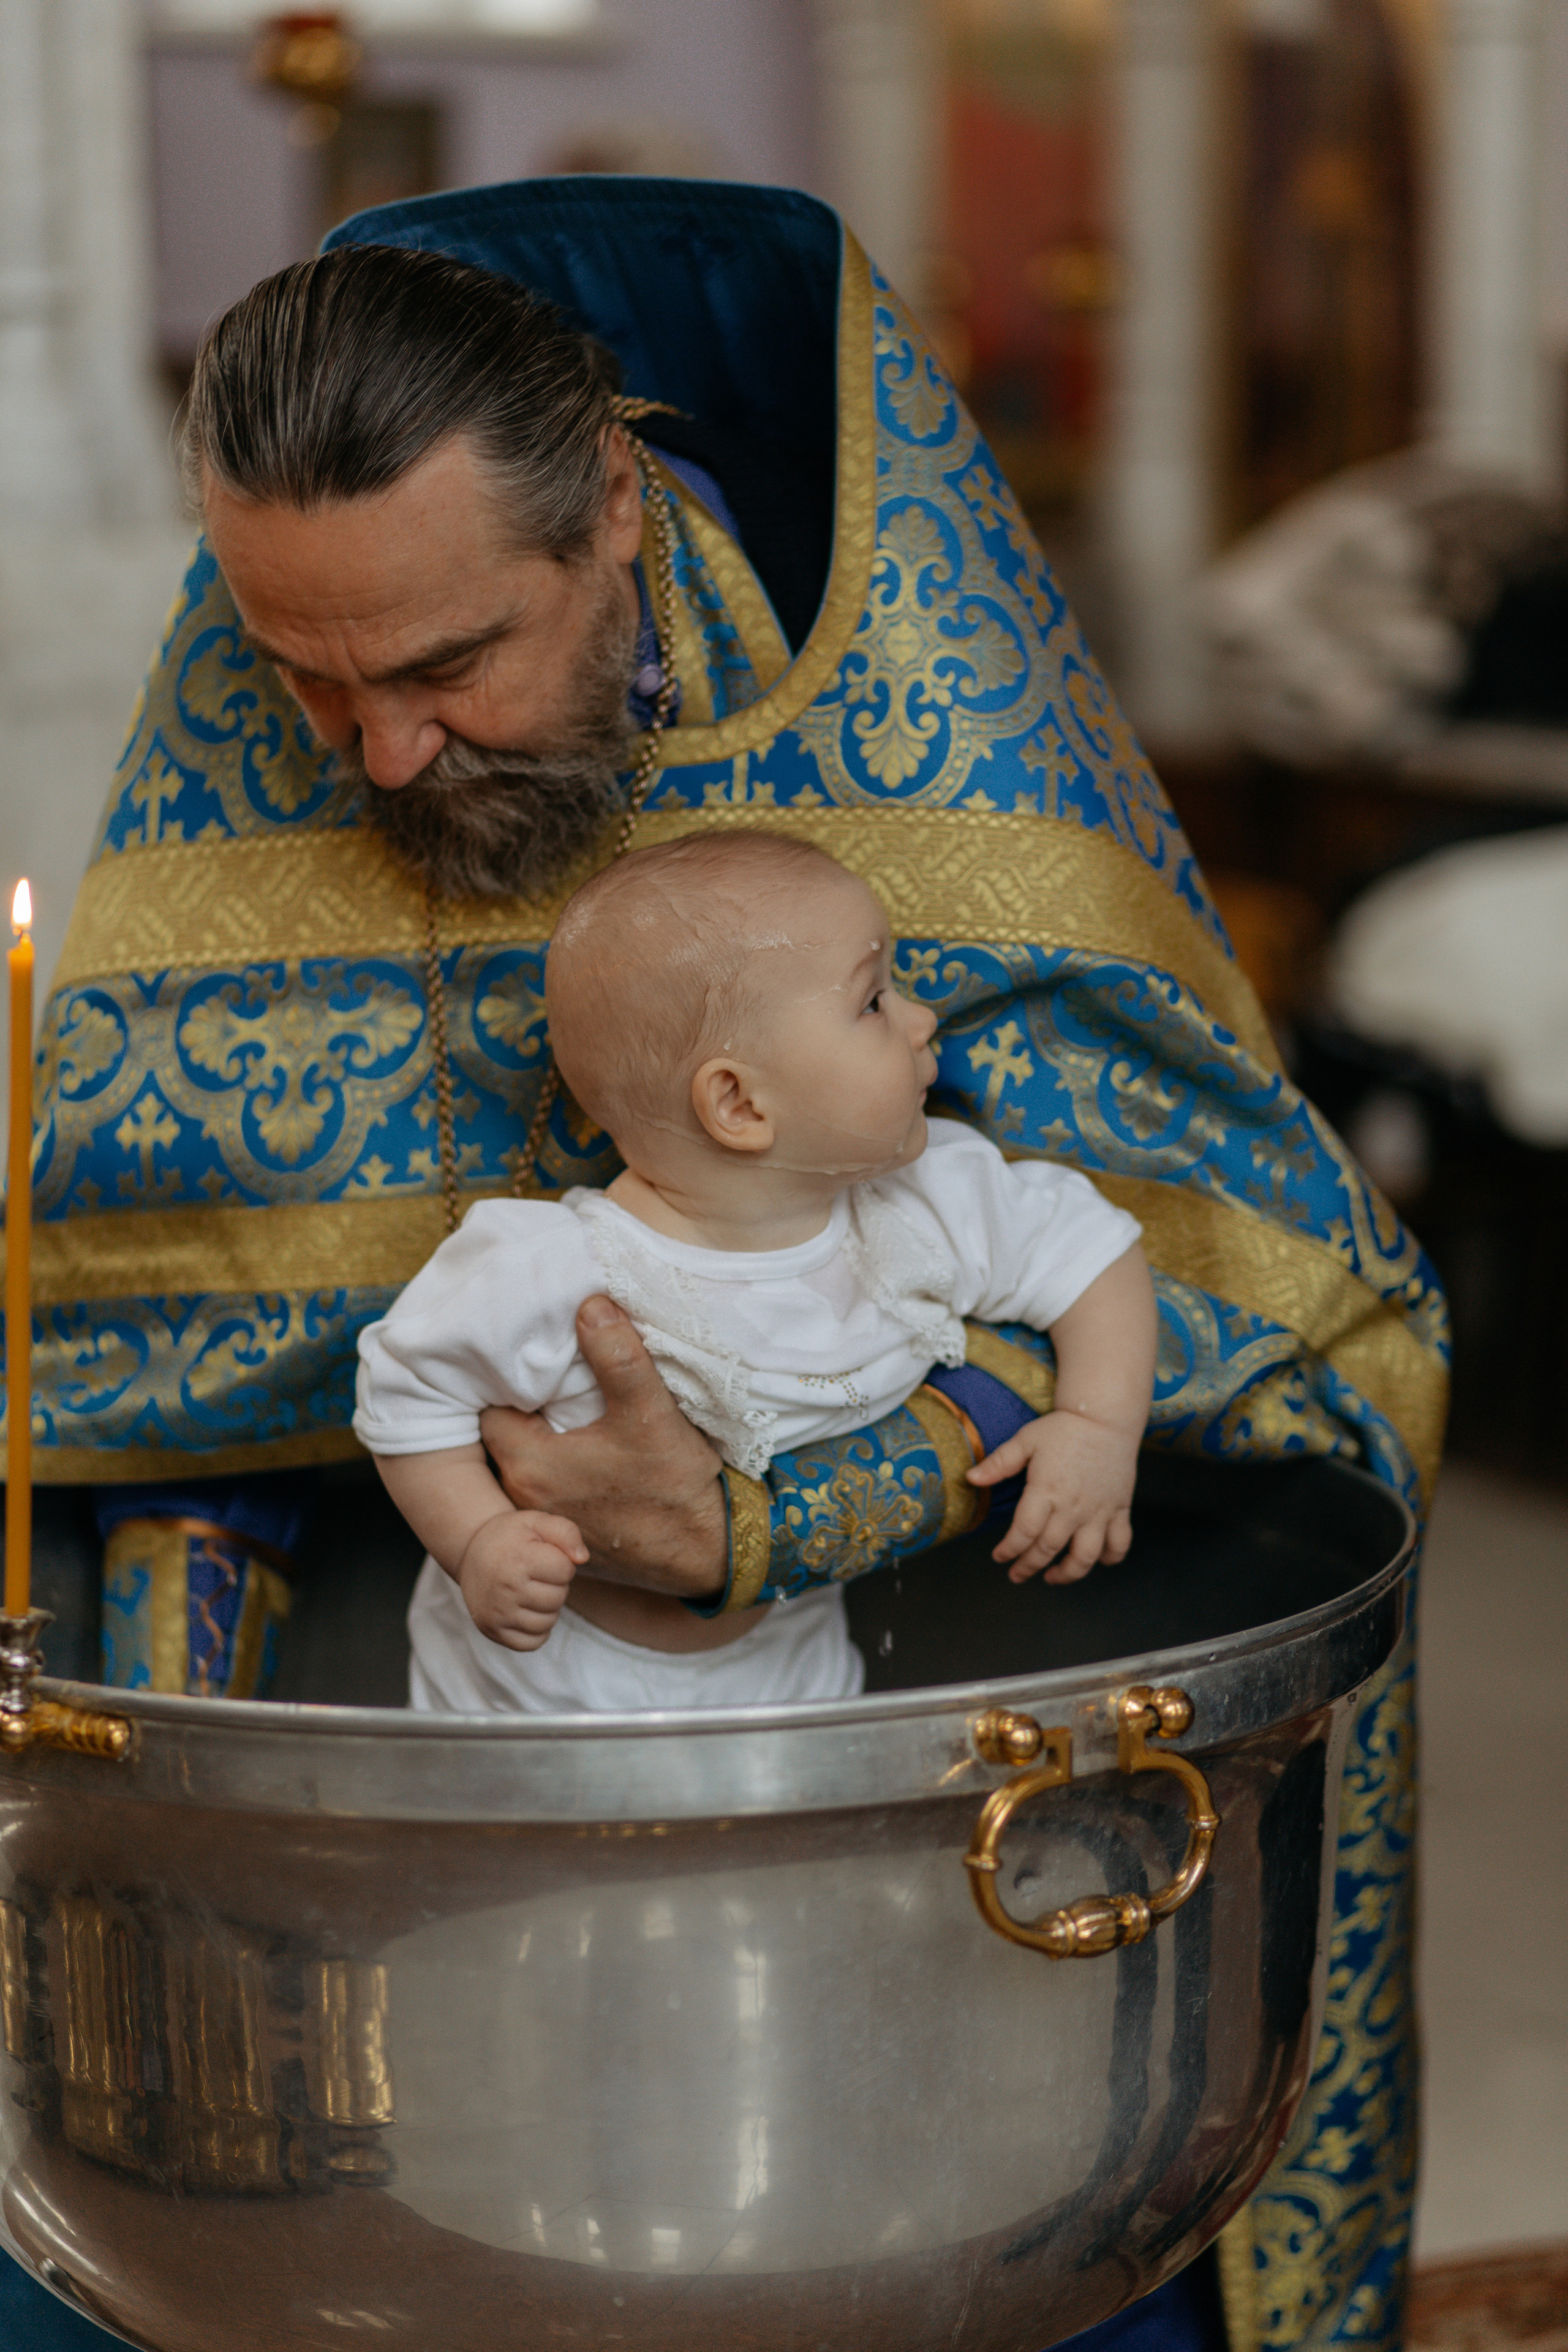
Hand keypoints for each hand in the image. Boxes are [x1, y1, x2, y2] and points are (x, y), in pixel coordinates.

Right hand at [457, 1509, 586, 1649]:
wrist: (471, 1552)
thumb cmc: (511, 1537)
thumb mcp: (537, 1521)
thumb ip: (566, 1532)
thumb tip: (582, 1558)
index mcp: (518, 1559)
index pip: (566, 1570)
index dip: (561, 1562)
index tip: (545, 1556)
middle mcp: (505, 1589)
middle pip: (558, 1598)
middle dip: (555, 1585)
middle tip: (536, 1574)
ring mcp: (497, 1614)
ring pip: (548, 1622)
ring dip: (548, 1608)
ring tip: (531, 1590)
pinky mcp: (493, 1631)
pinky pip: (532, 1643)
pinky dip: (537, 1630)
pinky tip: (527, 1611)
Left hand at [480, 1297, 727, 1600]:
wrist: (708, 1554)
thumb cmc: (675, 1488)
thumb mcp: (651, 1413)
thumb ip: (618, 1357)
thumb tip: (590, 1306)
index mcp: (530, 1465)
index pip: (488, 1407)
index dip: (503, 1379)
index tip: (528, 1358)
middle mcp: (523, 1498)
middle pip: (501, 1435)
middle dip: (520, 1405)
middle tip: (547, 1374)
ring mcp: (542, 1520)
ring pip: (522, 1461)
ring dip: (538, 1436)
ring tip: (565, 1406)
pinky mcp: (564, 1532)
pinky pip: (543, 1487)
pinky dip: (554, 1466)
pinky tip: (585, 1446)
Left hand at [968, 1411, 1137, 1584]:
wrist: (1105, 1417)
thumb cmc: (1063, 1428)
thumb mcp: (1026, 1440)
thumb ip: (998, 1463)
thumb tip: (970, 1478)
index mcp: (1046, 1490)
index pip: (1023, 1533)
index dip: (1008, 1550)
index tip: (999, 1556)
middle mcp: (1072, 1506)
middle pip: (1048, 1549)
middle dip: (1028, 1566)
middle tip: (1016, 1574)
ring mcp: (1098, 1511)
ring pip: (1085, 1556)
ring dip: (1067, 1573)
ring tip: (1052, 1577)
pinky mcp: (1119, 1509)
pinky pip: (1118, 1544)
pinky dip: (1109, 1558)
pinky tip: (1096, 1560)